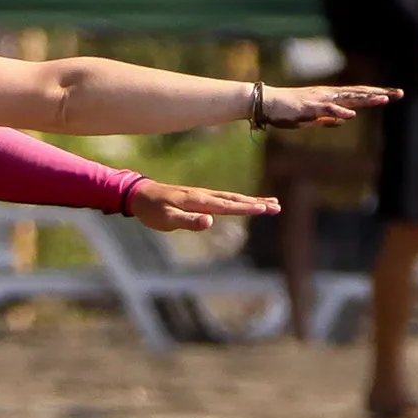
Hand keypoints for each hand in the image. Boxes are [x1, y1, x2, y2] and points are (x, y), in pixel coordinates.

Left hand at [127, 179, 278, 233]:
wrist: (139, 194)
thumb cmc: (152, 210)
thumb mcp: (166, 220)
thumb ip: (188, 221)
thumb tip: (210, 222)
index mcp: (199, 201)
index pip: (228, 206)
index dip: (246, 208)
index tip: (264, 209)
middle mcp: (204, 196)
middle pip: (236, 199)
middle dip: (257, 203)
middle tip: (277, 206)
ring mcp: (203, 196)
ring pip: (233, 198)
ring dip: (252, 200)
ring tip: (271, 203)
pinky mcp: (200, 198)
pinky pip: (225, 199)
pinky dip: (239, 200)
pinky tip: (244, 203)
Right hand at [257, 83, 394, 130]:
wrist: (267, 104)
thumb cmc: (287, 111)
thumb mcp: (312, 118)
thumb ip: (328, 118)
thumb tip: (344, 120)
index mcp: (331, 98)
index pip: (358, 95)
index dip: (376, 94)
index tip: (393, 95)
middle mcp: (329, 95)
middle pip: (358, 93)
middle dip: (378, 93)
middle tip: (399, 93)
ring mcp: (320, 99)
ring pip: (347, 98)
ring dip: (365, 99)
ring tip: (383, 99)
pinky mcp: (309, 106)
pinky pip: (326, 109)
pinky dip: (339, 111)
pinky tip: (351, 113)